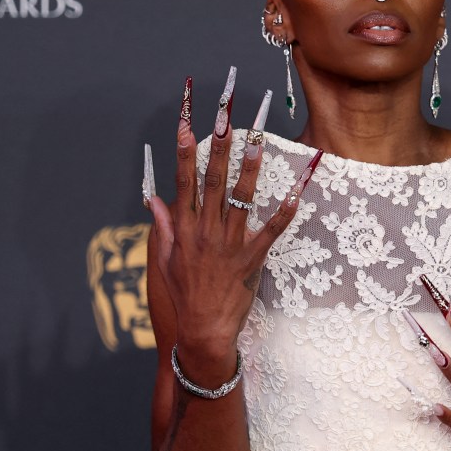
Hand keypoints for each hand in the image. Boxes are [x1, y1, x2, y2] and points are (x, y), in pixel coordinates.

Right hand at [145, 72, 319, 378]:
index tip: (185, 124)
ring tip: (257, 140)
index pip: (183, 182)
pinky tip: (296, 192)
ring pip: (240, 199)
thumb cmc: (183, 297)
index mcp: (184, 230)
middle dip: (218, 146)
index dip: (183, 151)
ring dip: (249, 168)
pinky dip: (284, 212)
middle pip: (212, 181)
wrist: (202, 332)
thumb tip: (155, 200)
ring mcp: (229, 245)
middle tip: (225, 117)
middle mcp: (205, 232)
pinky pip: (270, 232)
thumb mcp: (166, 261)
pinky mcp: (252, 260)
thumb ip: (164, 227)